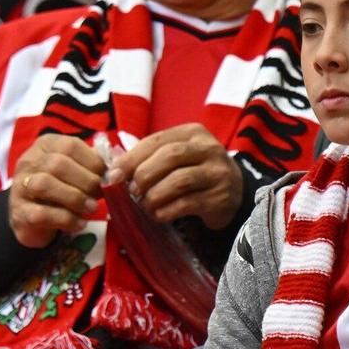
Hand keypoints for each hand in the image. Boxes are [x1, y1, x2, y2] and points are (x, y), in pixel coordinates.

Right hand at [7, 133, 103, 248]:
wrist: (30, 217)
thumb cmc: (59, 188)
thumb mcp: (74, 170)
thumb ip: (92, 164)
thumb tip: (117, 169)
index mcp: (45, 145)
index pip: (70, 146)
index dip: (93, 162)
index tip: (107, 177)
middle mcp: (29, 162)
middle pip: (58, 164)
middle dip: (86, 181)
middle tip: (100, 195)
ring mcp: (20, 187)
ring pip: (45, 185)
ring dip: (74, 198)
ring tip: (91, 208)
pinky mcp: (19, 212)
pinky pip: (41, 213)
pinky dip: (65, 219)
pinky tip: (78, 224)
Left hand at [111, 124, 244, 229]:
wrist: (234, 192)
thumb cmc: (195, 171)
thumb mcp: (177, 156)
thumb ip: (149, 157)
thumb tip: (114, 170)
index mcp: (192, 133)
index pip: (157, 140)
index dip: (132, 158)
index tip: (114, 175)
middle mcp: (208, 149)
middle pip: (170, 156)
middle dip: (144, 175)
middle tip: (132, 191)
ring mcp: (217, 173)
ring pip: (179, 181)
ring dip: (155, 196)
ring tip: (145, 205)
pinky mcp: (220, 198)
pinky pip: (187, 204)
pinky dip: (166, 211)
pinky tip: (158, 215)